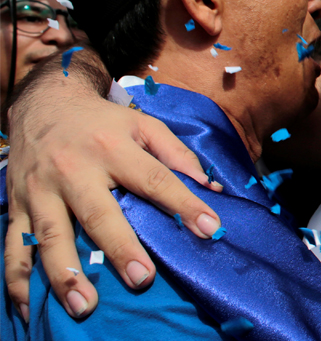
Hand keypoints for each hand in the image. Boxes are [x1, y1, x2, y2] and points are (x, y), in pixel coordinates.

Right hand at [5, 66, 219, 319]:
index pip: (154, 178)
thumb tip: (211, 187)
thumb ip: (178, 155)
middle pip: (97, 213)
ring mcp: (41, 190)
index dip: (183, 203)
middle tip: (141, 279)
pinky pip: (14, 246)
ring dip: (65, 273)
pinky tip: (28, 307)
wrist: (43, 104)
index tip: (209, 229)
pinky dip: (16, 280)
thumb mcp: (144, 125)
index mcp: (112, 147)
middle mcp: (74, 169)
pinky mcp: (17, 206)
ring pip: (50, 235)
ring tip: (84, 305)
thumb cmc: (103, 123)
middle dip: (119, 247)